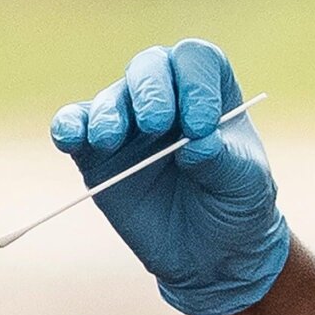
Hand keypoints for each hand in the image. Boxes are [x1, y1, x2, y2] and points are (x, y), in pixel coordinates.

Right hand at [51, 39, 289, 314]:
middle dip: (150, 91)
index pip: (196, 61)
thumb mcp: (245, 185)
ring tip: (111, 140)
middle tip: (155, 125)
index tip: (201, 125)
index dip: (195, 83)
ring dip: (109, 113)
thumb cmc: (236, 206)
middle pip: (150, 66)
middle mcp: (167, 97)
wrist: (209, 254)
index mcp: (210, 92)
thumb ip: (224, 160)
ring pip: (112, 98)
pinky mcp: (97, 154)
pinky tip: (70, 138)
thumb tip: (196, 144)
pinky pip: (75, 125)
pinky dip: (69, 126)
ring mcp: (129, 123)